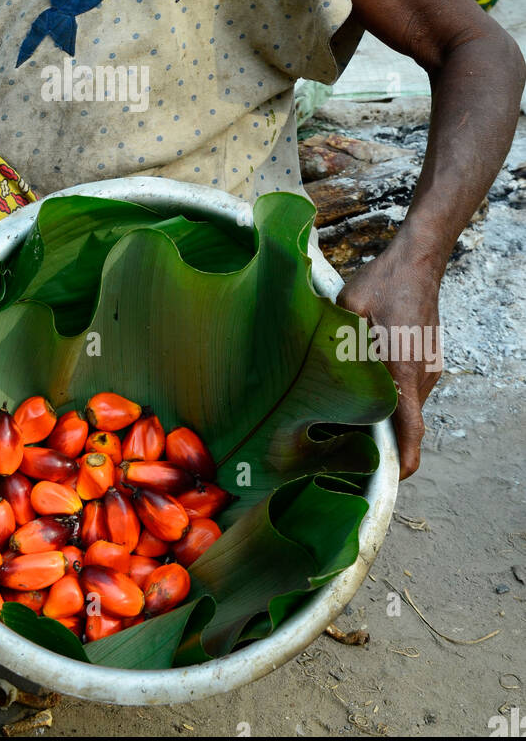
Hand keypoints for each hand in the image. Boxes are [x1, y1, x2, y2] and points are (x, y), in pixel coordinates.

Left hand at [336, 241, 442, 479]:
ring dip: (384, 413)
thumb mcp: (350, 309)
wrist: (418, 262)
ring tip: (346, 410)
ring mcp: (429, 369)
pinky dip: (390, 396)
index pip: (411, 429)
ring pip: (406, 405)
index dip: (403, 460)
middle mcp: (422, 375)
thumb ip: (337, 341)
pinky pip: (408, 389)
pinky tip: (363, 383)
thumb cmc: (384, 283)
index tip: (393, 479)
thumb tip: (312, 361)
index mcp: (404, 369)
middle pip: (405, 423)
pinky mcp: (428, 361)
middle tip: (343, 444)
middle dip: (380, 438)